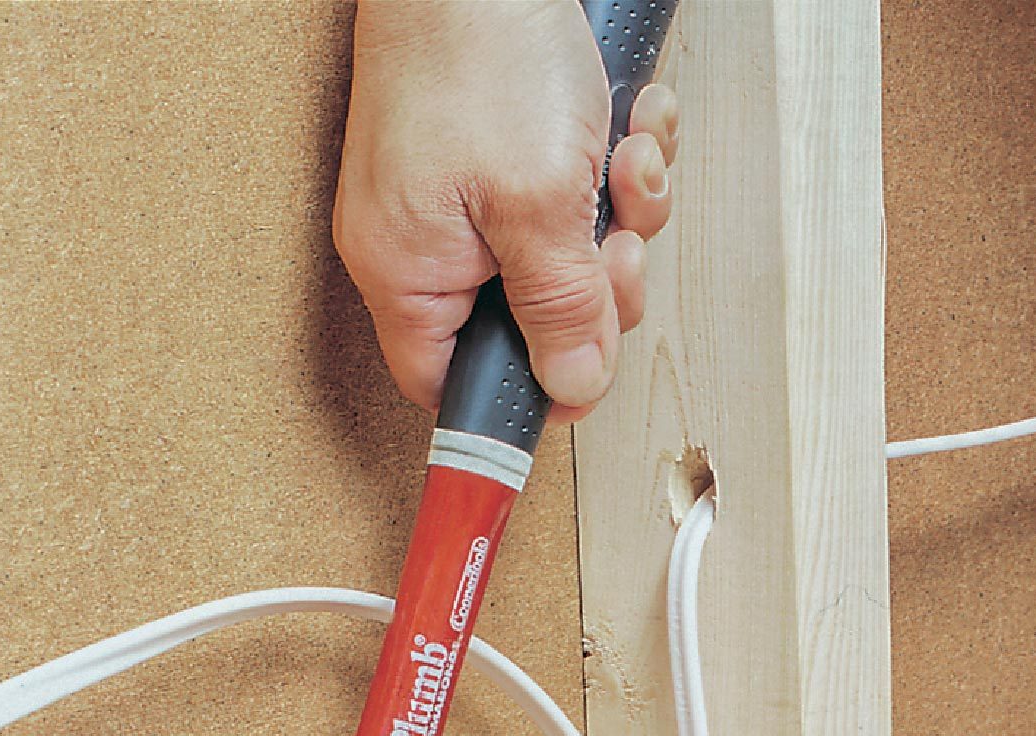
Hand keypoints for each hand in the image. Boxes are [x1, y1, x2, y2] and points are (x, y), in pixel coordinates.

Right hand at [335, 0, 678, 414]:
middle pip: (533, 330)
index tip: (583, 373)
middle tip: (617, 248)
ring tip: (624, 165)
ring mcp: (467, 199)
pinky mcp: (506, 156)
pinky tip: (628, 130)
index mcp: (407, 272)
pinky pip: (575, 200)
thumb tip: (572, 386)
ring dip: (621, 222)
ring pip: (568, 264)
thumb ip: (561, 307)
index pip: (458, 389)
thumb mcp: (538, 203)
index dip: (531, 393)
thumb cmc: (480, 44)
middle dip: (600, 291)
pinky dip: (614, 171)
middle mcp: (429, 243)